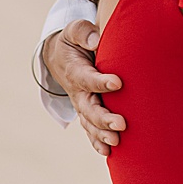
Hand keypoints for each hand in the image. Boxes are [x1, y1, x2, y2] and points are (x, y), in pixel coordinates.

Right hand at [42, 20, 125, 156]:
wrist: (60, 58)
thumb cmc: (73, 42)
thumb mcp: (74, 31)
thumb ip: (84, 33)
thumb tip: (96, 41)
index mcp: (75, 71)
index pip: (88, 78)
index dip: (101, 82)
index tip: (118, 83)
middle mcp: (77, 92)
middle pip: (89, 108)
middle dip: (104, 118)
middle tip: (122, 124)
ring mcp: (81, 105)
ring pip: (90, 123)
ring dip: (102, 133)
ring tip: (117, 141)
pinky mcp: (86, 113)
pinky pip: (90, 130)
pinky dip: (97, 142)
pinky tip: (108, 152)